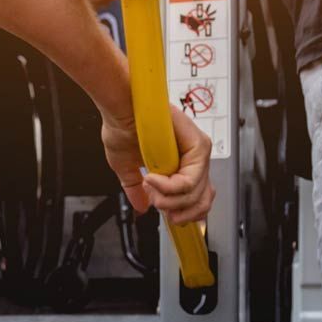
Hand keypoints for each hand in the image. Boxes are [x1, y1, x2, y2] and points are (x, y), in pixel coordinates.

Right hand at [99, 106, 215, 225]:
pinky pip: (190, 181)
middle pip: (201, 199)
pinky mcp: (197, 145)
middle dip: (174, 209)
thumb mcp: (127, 167)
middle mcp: (194, 156)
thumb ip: (136, 190)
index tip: (158, 205)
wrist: (120, 109)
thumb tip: (142, 206)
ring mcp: (198, 151)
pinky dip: (169, 187)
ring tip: (150, 187)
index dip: (183, 212)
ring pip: (196, 193)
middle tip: (154, 200)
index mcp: (183, 161)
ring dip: (169, 199)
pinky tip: (152, 179)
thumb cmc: (122, 128)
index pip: (199, 197)